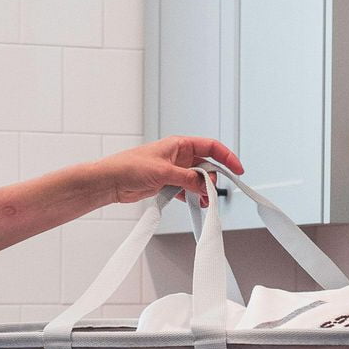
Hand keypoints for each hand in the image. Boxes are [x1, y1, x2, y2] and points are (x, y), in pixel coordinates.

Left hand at [102, 136, 244, 207]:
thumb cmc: (129, 167)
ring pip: (196, 180)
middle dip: (212, 180)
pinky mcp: (167, 183)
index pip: (211, 147)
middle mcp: (178, 156)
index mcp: (179, 144)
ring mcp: (173, 170)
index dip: (226, 157)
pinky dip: (192, 196)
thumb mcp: (163, 172)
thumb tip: (205, 186)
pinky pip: (186, 189)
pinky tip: (195, 204)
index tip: (237, 169)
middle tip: (210, 192)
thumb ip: (187, 179)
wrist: (111, 181)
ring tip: (204, 202)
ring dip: (202, 191)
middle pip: (206, 166)